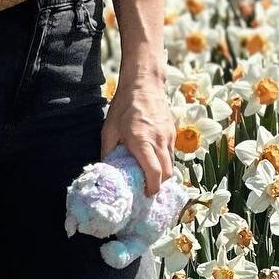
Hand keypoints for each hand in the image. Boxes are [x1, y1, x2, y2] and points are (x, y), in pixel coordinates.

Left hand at [99, 70, 172, 196]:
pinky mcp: (172, 132)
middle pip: (167, 173)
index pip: (155, 173)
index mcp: (142, 142)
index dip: (152, 188)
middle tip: (146, 188)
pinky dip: (165, 161)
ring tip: (149, 176)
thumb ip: (108, 151)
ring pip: (171, 164)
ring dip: (163, 174)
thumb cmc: (124, 105)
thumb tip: (106, 169)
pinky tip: (153, 159)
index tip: (144, 194)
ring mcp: (168, 136)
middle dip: (159, 185)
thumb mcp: (109, 129)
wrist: (144, 83)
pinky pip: (172, 153)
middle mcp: (159, 141)